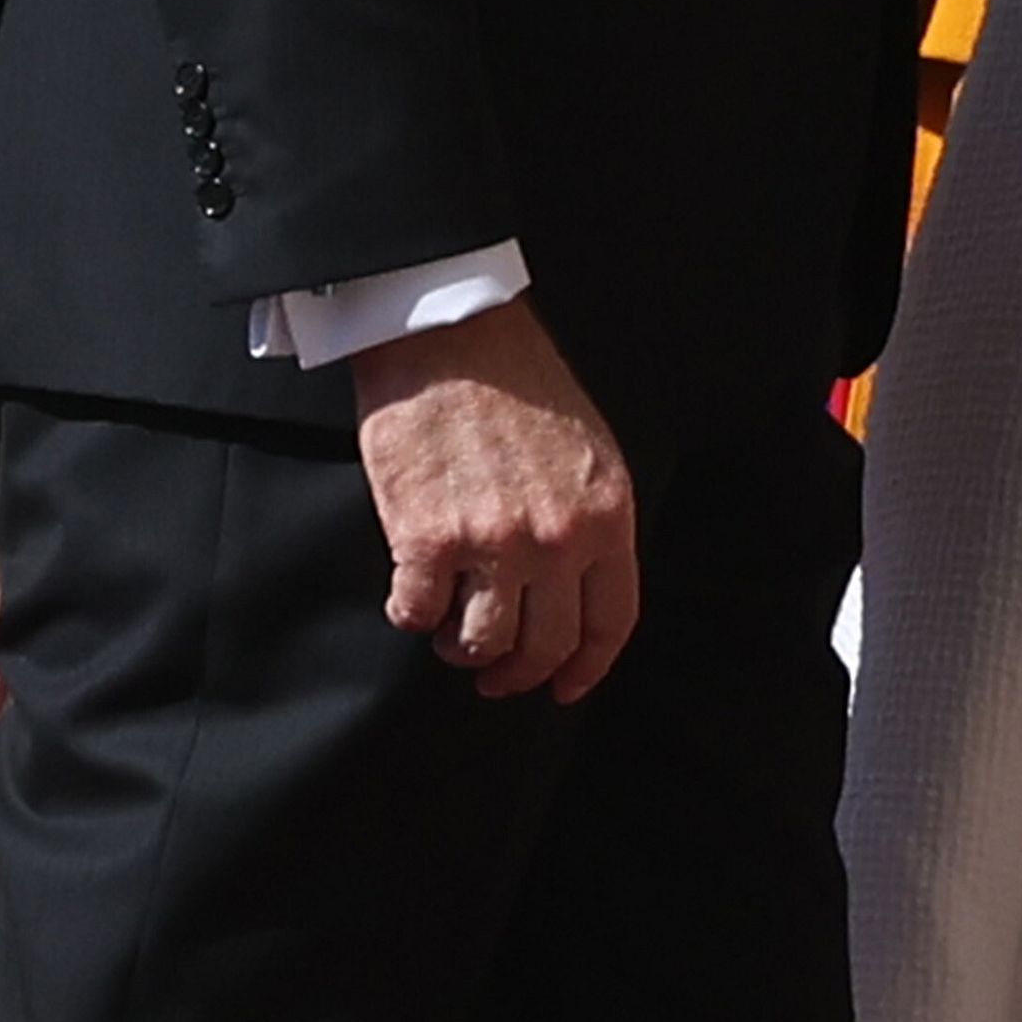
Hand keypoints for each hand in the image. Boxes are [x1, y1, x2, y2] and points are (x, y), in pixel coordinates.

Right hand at [353, 298, 637, 707]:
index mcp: (605, 512)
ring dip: (461, 648)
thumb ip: (587, 517)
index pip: (611, 620)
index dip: (586, 668)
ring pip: (482, 644)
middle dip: (516, 673)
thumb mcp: (585, 446)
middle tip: (493, 674)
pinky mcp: (428, 540)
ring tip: (449, 629)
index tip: (564, 687)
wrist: (448, 334)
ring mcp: (493, 543)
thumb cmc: (514, 379)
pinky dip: (411, 613)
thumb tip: (573, 584)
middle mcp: (557, 537)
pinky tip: (410, 593)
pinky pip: (418, 614)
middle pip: (545, 646)